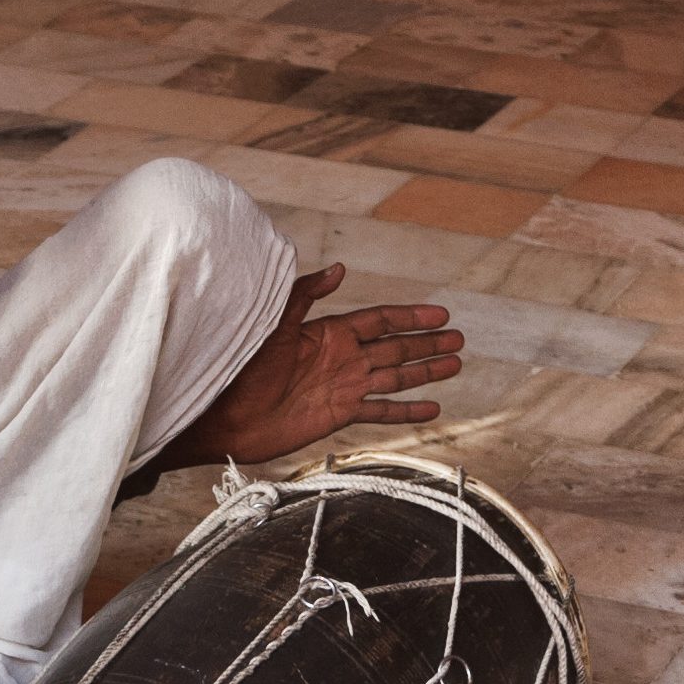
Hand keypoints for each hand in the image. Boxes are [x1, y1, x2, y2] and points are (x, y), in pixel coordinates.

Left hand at [164, 264, 463, 468]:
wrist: (224, 414)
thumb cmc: (241, 364)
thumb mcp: (274, 322)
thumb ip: (306, 295)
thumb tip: (339, 268)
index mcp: (329, 332)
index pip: (381, 320)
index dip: (411, 317)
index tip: (442, 314)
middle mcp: (342, 358)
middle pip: (395, 348)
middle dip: (427, 343)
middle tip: (460, 340)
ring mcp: (343, 387)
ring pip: (395, 378)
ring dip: (426, 372)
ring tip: (456, 365)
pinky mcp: (339, 415)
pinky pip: (382, 411)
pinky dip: (407, 411)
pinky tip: (432, 409)